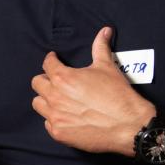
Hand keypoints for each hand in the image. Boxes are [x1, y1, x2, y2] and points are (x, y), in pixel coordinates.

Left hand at [31, 26, 154, 154]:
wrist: (127, 125)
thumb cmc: (117, 94)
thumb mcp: (108, 67)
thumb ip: (100, 47)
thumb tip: (104, 31)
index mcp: (64, 78)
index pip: (47, 64)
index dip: (51, 60)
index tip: (54, 60)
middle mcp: (55, 97)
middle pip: (37, 83)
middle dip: (45, 79)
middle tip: (55, 81)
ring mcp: (55, 116)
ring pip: (38, 104)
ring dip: (45, 99)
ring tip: (57, 99)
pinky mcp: (59, 133)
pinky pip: (47, 123)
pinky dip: (54, 119)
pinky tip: (65, 116)